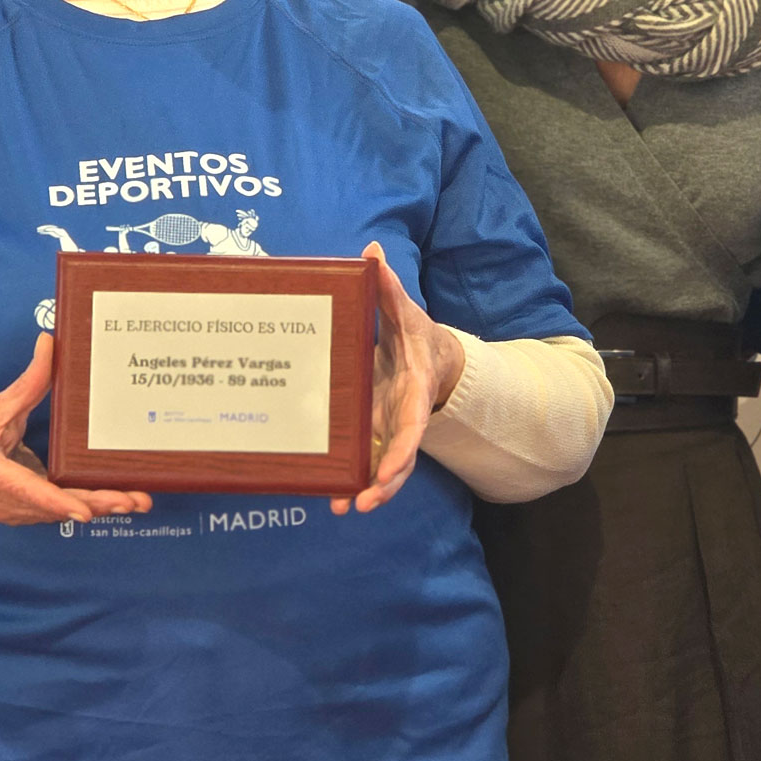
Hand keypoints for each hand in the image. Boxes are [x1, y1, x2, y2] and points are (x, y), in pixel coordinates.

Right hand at [0, 334, 151, 525]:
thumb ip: (28, 381)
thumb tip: (50, 342)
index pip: (26, 490)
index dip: (57, 502)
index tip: (85, 511)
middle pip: (52, 507)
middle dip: (95, 505)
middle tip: (132, 501)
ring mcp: (8, 513)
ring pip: (58, 514)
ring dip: (97, 508)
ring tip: (136, 502)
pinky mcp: (21, 515)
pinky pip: (56, 513)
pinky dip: (85, 507)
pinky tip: (117, 502)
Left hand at [333, 243, 464, 516]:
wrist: (429, 357)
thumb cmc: (414, 335)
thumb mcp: (404, 311)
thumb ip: (389, 287)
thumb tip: (372, 253)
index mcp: (412, 391)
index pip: (411, 426)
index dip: (400, 450)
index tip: (387, 471)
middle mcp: (402, 418)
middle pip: (398, 458)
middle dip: (384, 484)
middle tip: (362, 503)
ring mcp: (388, 430)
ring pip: (382, 468)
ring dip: (367, 491)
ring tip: (342, 508)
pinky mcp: (373, 435)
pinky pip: (365, 463)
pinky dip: (352, 481)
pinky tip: (331, 497)